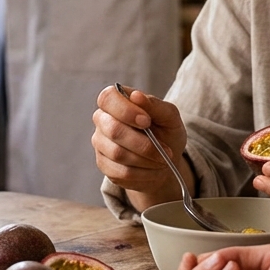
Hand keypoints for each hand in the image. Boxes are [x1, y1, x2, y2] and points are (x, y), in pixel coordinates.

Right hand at [91, 85, 188, 206]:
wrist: (165, 161)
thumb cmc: (166, 133)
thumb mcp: (169, 117)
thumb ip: (155, 105)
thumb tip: (136, 96)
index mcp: (116, 101)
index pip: (107, 98)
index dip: (125, 110)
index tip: (146, 121)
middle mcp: (103, 120)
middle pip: (113, 130)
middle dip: (143, 143)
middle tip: (164, 149)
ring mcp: (100, 143)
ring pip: (117, 153)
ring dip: (146, 159)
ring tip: (162, 160)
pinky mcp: (104, 165)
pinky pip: (120, 172)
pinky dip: (143, 173)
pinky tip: (153, 169)